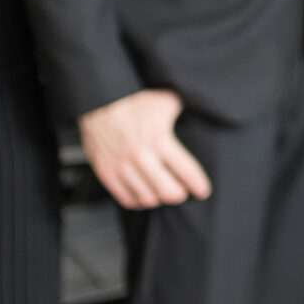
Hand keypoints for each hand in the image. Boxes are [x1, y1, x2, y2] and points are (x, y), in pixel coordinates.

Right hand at [80, 89, 211, 209]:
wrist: (98, 103)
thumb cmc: (133, 102)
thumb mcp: (165, 101)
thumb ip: (184, 112)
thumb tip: (205, 112)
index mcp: (159, 140)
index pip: (186, 171)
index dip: (198, 185)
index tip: (203, 190)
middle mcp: (141, 157)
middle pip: (169, 192)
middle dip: (180, 194)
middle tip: (183, 190)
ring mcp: (122, 168)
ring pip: (149, 199)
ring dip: (160, 197)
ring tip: (164, 191)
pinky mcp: (107, 174)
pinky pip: (128, 200)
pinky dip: (140, 201)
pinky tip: (146, 194)